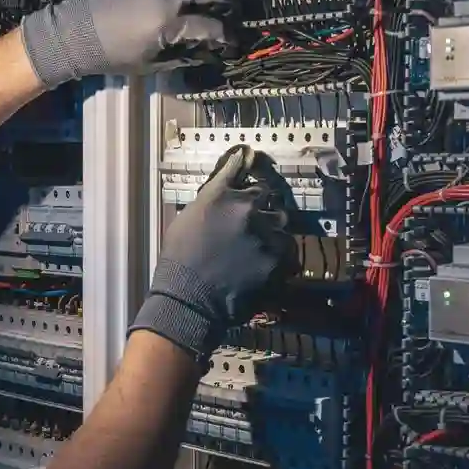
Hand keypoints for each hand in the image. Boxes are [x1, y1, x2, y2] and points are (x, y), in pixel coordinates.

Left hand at [18, 0, 237, 87]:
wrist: (77, 31)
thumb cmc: (114, 54)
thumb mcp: (151, 64)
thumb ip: (184, 56)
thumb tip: (210, 52)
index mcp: (169, 23)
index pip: (213, 27)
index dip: (229, 36)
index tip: (234, 41)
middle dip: (230, 1)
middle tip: (232, 9)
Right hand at [133, 145, 292, 358]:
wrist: (188, 300)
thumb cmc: (180, 259)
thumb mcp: (190, 215)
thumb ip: (215, 191)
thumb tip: (234, 168)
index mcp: (223, 193)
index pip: (244, 168)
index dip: (248, 175)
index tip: (250, 175)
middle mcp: (247, 207)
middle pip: (268, 196)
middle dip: (262, 206)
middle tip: (252, 224)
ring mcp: (265, 232)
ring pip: (281, 222)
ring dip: (273, 230)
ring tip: (258, 247)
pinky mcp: (277, 258)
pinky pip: (288, 248)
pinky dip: (279, 254)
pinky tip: (263, 263)